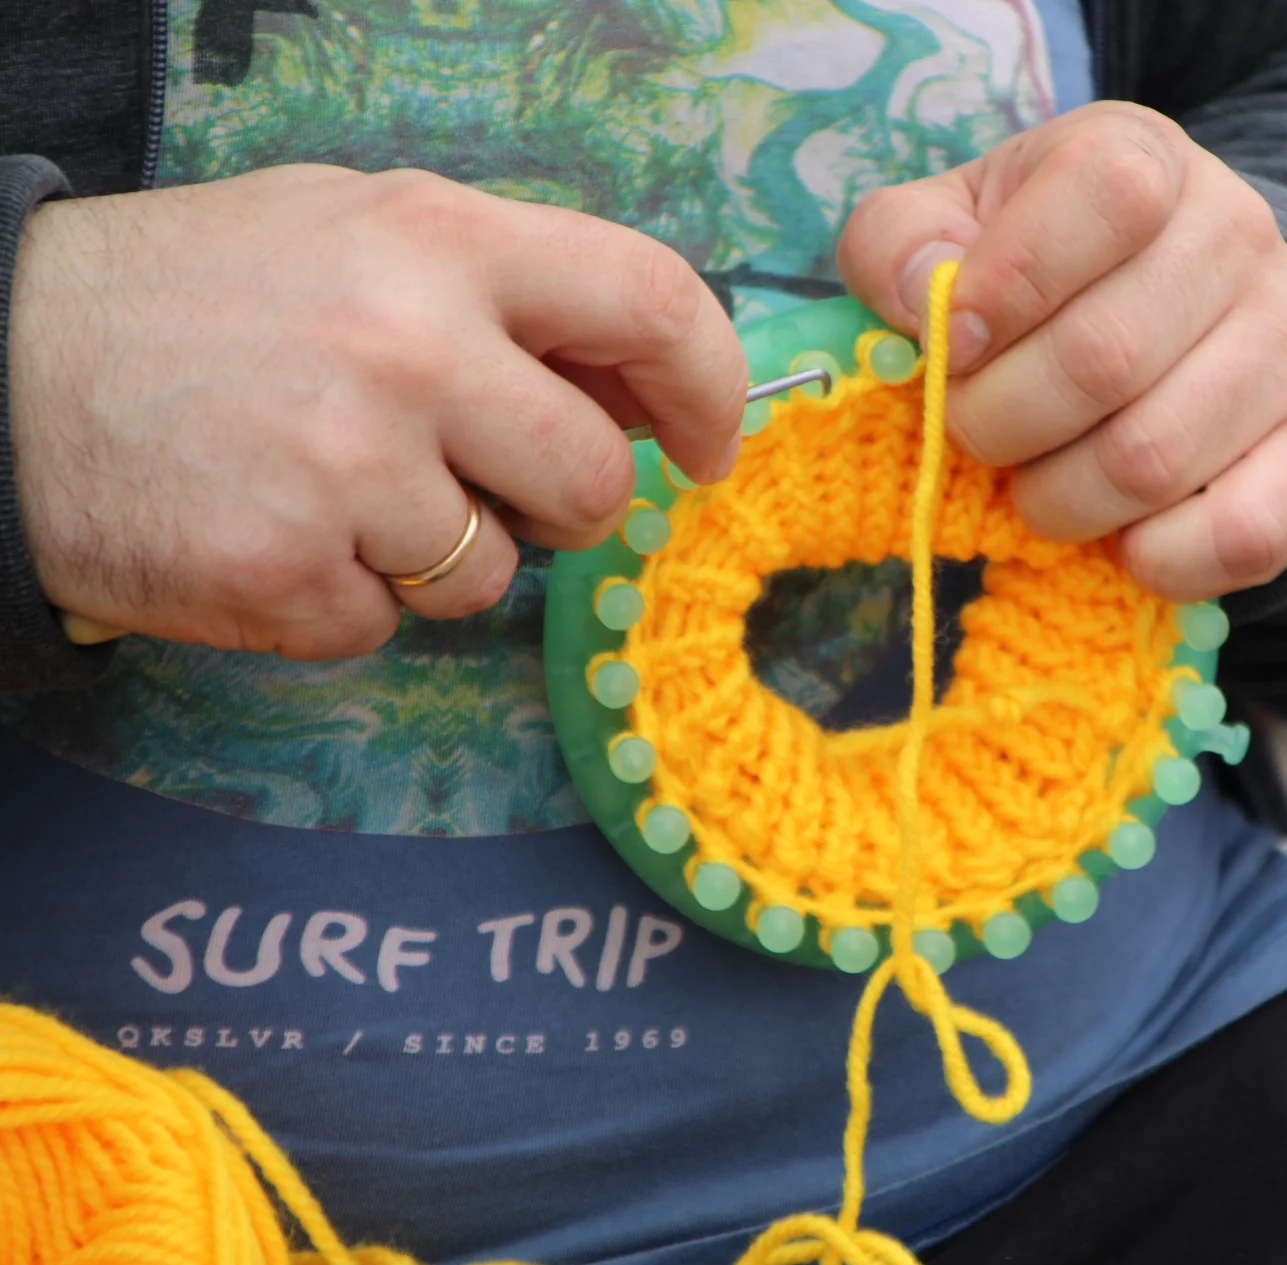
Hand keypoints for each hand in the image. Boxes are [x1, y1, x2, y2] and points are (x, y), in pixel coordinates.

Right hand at [10, 164, 744, 657]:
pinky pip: (387, 626)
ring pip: (494, 575)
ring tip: (329, 488)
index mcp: (439, 240)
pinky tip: (270, 531)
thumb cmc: (200, 300)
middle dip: (564, 505)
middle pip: (594, 480)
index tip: (707, 444)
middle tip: (487, 488)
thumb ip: (504, 297)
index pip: (654, 302)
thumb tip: (642, 393)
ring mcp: (347, 468)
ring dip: (436, 557)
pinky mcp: (287, 573)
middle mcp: (409, 347)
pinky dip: (342, 600)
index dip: (708, 385)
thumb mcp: (359, 237)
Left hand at [838, 102, 1286, 601]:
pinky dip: (1155, 560)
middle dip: (1000, 422)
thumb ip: (899, 244)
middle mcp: (1239, 237)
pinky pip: (1238, 535)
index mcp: (1146, 161)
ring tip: (1041, 481)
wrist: (1200, 309)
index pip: (1102, 197)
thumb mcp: (957, 224)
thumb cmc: (1047, 270)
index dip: (1003, 287)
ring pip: (1151, 461)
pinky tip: (1122, 538)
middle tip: (977, 434)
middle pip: (1102, 358)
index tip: (953, 347)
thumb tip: (920, 299)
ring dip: (1059, 500)